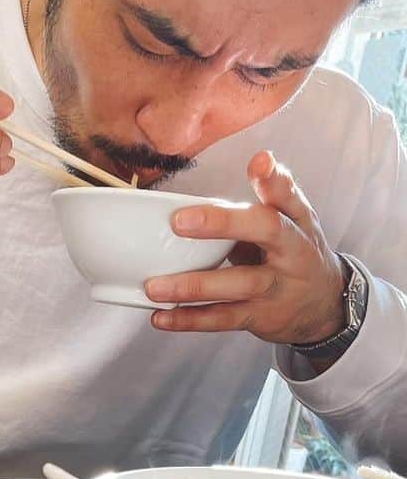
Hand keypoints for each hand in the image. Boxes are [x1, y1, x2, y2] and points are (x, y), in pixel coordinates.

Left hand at [145, 151, 346, 344]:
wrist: (325, 305)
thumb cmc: (296, 253)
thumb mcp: (294, 221)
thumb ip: (273, 194)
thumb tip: (260, 159)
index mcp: (296, 223)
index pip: (289, 196)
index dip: (274, 180)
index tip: (259, 163)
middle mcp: (292, 253)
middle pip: (266, 232)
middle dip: (224, 224)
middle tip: (179, 221)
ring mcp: (276, 288)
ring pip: (236, 285)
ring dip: (192, 287)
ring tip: (153, 286)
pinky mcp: (260, 317)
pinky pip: (222, 319)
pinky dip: (189, 320)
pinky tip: (160, 317)